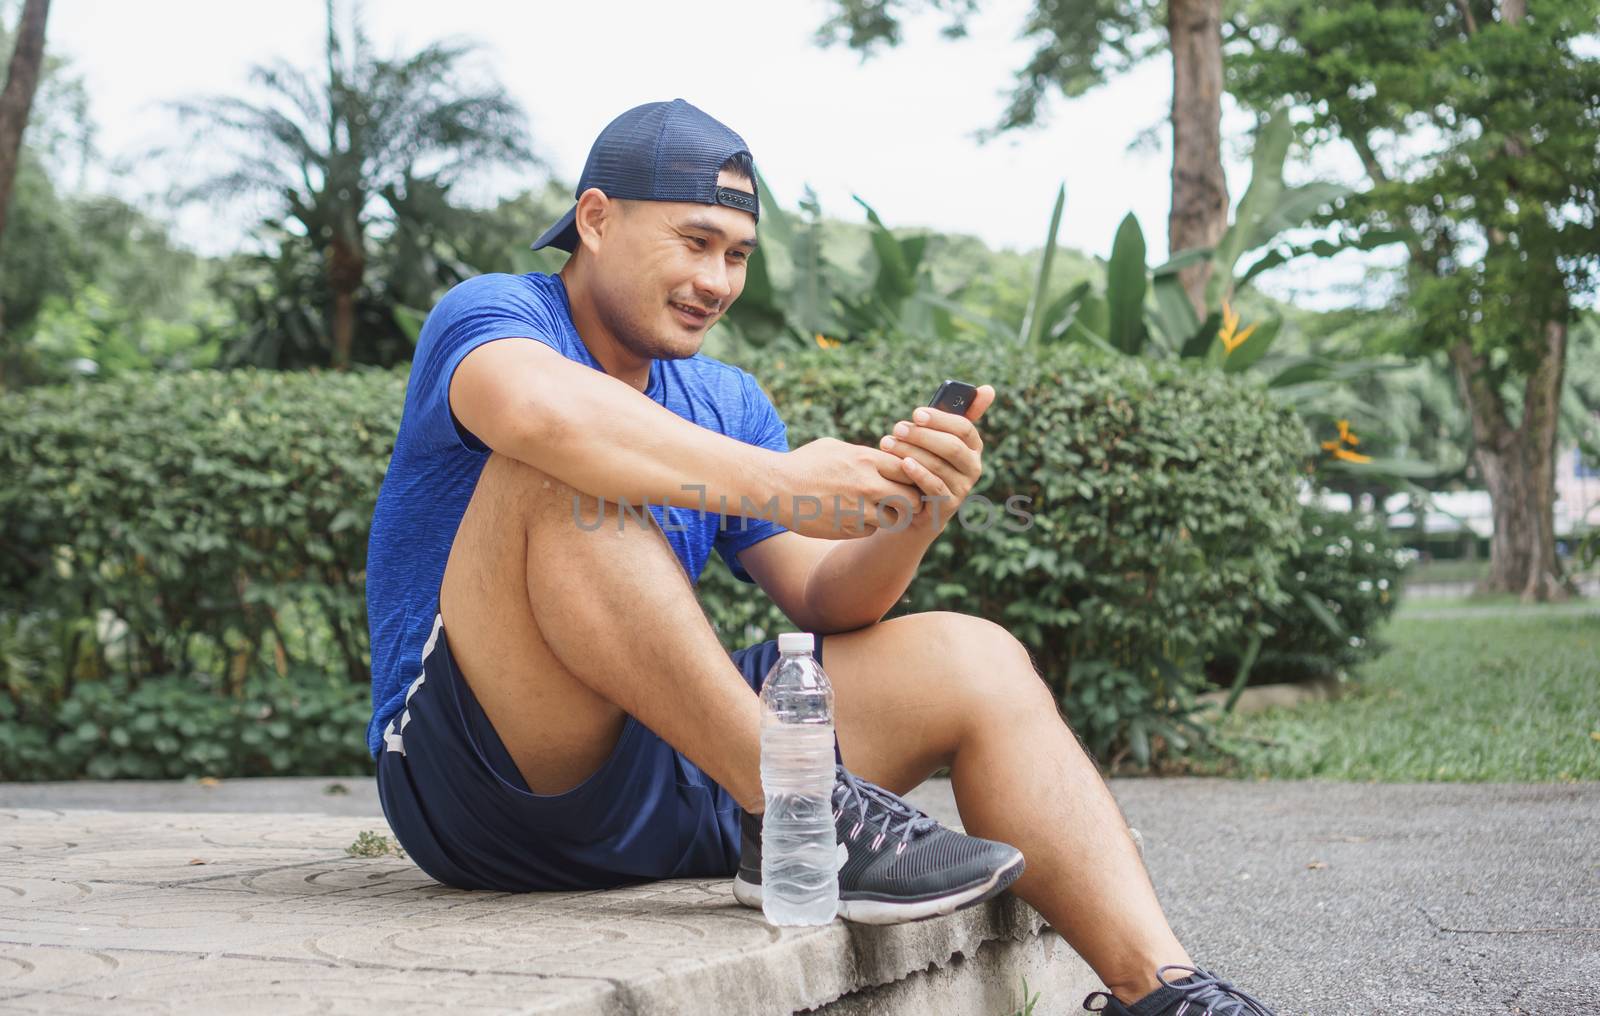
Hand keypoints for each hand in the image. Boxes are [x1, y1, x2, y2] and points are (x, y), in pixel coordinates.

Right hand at [770, 437, 924, 538]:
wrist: (775, 488)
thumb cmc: (803, 463)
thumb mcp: (834, 448)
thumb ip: (864, 455)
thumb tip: (885, 457)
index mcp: (866, 460)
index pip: (911, 470)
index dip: (912, 475)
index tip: (905, 478)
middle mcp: (868, 485)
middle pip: (912, 499)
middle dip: (910, 500)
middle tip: (901, 499)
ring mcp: (859, 510)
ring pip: (895, 519)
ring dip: (890, 516)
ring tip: (876, 508)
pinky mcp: (848, 529)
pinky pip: (871, 531)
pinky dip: (867, 526)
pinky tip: (852, 516)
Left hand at [876, 384, 994, 531]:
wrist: (912, 506)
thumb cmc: (923, 463)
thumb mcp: (936, 438)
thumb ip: (954, 413)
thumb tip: (989, 389)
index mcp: (973, 446)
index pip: (964, 428)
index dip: (940, 419)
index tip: (916, 413)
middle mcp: (973, 467)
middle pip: (952, 446)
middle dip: (922, 435)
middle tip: (898, 428)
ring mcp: (963, 488)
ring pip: (939, 465)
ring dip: (911, 451)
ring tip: (888, 443)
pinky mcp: (949, 506)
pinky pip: (935, 486)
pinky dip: (919, 473)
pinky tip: (903, 463)